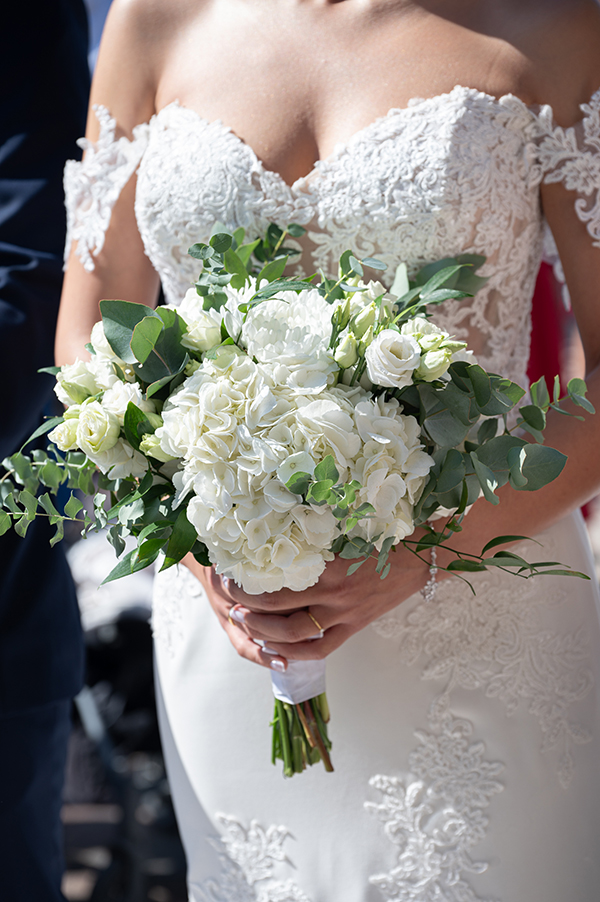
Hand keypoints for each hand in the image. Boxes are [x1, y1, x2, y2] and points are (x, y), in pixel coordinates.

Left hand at [183, 543, 429, 670]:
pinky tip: (278, 652)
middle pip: (279, 610)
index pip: (278, 581)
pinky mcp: (355, 627)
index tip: (230, 573)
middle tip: (229, 599)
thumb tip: (277, 528)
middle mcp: (335, 595)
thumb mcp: (347, 527)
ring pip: (295, 635)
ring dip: (265, 633)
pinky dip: (296, 653)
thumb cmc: (385, 532)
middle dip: (249, 607)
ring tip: (246, 623)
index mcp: (330, 567)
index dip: (249, 582)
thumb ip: (314, 534)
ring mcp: (345, 615)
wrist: (423, 554)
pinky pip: (321, 649)